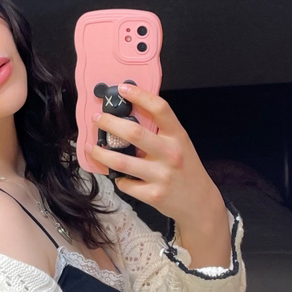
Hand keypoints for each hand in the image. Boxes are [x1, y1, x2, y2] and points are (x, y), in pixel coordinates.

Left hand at [92, 82, 230, 267]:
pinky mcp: (152, 195)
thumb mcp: (180, 144)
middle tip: (97, 118)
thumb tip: (130, 113)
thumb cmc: (186, 169)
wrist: (199, 202)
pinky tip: (116, 175)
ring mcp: (161, 176)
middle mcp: (170, 154)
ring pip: (121, 162)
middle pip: (134, 133)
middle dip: (109, 123)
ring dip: (101, 153)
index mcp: (178, 136)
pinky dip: (117, 178)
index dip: (140, 95)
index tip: (122, 89)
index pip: (160, 108)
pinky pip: (124, 184)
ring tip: (91, 147)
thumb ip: (161, 131)